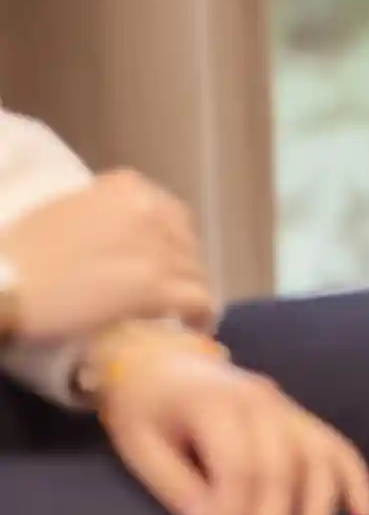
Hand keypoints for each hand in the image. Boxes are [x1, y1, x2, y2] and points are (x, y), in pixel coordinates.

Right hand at [0, 170, 216, 342]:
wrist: (0, 283)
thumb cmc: (19, 255)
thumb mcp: (67, 213)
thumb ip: (103, 218)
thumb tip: (118, 242)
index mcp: (127, 187)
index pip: (171, 216)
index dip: (170, 245)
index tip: (162, 265)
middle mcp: (150, 210)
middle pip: (186, 244)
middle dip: (181, 269)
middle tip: (170, 295)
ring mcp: (157, 248)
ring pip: (196, 272)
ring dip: (190, 293)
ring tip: (181, 315)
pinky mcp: (156, 287)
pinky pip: (199, 300)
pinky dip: (202, 314)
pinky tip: (196, 326)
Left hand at [93, 332, 368, 514]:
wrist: (164, 361)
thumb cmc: (144, 410)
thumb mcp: (139, 446)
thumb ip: (176, 485)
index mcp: (216, 404)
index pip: (237, 467)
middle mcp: (261, 401)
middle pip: (280, 468)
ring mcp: (286, 406)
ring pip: (316, 457)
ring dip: (318, 511)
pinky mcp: (298, 416)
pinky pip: (335, 445)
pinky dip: (354, 478)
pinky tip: (365, 514)